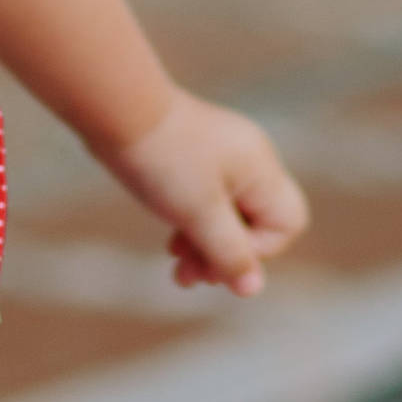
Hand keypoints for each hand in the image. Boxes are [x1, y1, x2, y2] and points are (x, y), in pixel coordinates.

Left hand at [96, 88, 308, 296]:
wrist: (115, 111)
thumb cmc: (163, 160)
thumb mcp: (198, 214)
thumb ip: (229, 253)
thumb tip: (252, 290)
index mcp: (261, 169)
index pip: (287, 224)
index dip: (257, 251)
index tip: (217, 255)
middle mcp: (249, 161)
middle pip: (257, 224)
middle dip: (224, 256)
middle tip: (191, 277)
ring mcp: (221, 159)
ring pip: (227, 217)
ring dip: (205, 248)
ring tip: (178, 271)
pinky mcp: (193, 159)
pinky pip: (205, 203)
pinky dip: (192, 227)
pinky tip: (172, 245)